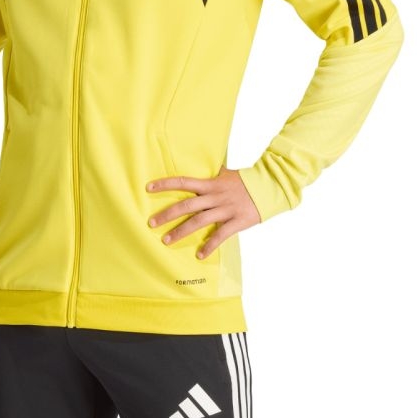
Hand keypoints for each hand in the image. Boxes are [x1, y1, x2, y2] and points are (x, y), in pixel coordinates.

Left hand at [146, 166, 261, 258]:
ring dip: (181, 232)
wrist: (269, 187)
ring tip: (166, 240)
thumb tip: (200, 162)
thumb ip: (211, 172)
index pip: (183, 181)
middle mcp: (215, 196)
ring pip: (199, 221)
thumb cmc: (244, 180)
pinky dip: (209, 246)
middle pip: (186, 205)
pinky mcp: (236, 221)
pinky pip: (220, 236)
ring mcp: (225, 209)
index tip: (148, 188)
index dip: (165, 184)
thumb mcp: (225, 173)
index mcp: (210, 184)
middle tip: (151, 223)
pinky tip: (199, 255)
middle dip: (167, 214)